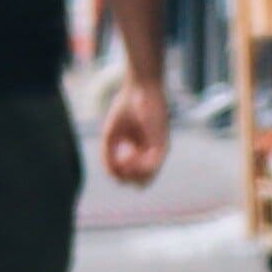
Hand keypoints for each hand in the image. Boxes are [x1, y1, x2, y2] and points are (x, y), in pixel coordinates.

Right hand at [100, 69, 173, 188]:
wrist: (141, 88)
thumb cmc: (125, 107)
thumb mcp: (110, 136)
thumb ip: (107, 158)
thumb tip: (114, 177)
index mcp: (140, 151)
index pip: (130, 176)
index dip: (117, 173)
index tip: (112, 157)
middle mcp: (151, 154)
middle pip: (139, 183)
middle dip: (124, 178)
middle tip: (119, 160)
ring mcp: (159, 151)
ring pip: (145, 180)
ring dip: (130, 173)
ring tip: (125, 155)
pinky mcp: (163, 145)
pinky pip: (151, 168)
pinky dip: (136, 166)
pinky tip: (129, 153)